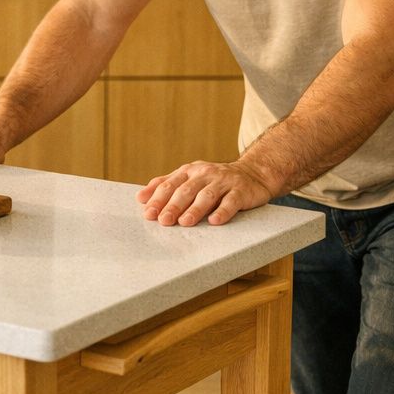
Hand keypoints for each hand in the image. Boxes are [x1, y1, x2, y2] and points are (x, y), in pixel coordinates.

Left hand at [137, 159, 274, 226]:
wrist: (253, 174)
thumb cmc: (214, 180)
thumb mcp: (189, 177)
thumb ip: (166, 185)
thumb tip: (140, 197)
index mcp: (189, 171)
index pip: (170, 185)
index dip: (158, 199)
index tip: (148, 214)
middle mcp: (205, 174)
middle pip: (186, 190)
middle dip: (173, 206)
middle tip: (163, 221)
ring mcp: (224, 182)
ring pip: (207, 195)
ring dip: (195, 209)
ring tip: (185, 222)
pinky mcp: (241, 191)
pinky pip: (231, 201)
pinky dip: (223, 211)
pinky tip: (214, 221)